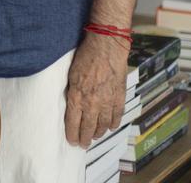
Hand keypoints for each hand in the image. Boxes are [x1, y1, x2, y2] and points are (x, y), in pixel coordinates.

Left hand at [64, 32, 129, 147]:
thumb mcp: (71, 74)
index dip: (72, 135)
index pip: (73, 123)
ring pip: (103, 125)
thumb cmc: (85, 56)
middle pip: (88, 128)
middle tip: (83, 144)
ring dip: (98, 132)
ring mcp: (107, 102)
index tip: (72, 141)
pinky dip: (113, 123)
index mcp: (77, 97)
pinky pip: (117, 116)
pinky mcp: (119, 97)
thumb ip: (72, 91)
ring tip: (95, 136)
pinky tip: (110, 126)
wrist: (106, 47)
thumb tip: (72, 103)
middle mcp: (92, 103)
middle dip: (85, 138)